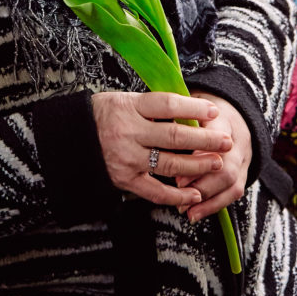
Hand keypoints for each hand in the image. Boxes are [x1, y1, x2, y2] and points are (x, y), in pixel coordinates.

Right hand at [91, 91, 232, 207]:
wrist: (70, 137)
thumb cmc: (104, 114)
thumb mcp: (125, 100)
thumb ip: (154, 106)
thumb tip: (190, 110)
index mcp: (129, 107)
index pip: (168, 105)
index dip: (194, 108)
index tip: (214, 112)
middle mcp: (128, 133)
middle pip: (175, 136)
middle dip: (205, 141)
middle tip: (226, 142)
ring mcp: (126, 158)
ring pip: (170, 165)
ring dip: (197, 166)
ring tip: (216, 163)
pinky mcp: (123, 180)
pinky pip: (154, 191)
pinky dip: (176, 196)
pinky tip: (195, 194)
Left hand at [174, 92, 251, 223]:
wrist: (230, 113)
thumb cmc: (201, 111)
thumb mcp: (188, 107)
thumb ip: (175, 118)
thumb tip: (155, 131)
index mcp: (222, 119)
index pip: (215, 135)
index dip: (198, 152)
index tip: (175, 161)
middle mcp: (237, 140)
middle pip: (226, 165)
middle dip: (202, 180)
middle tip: (178, 186)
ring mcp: (243, 158)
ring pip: (232, 181)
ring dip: (207, 198)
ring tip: (185, 208)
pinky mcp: (244, 172)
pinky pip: (234, 192)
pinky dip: (214, 205)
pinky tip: (195, 214)